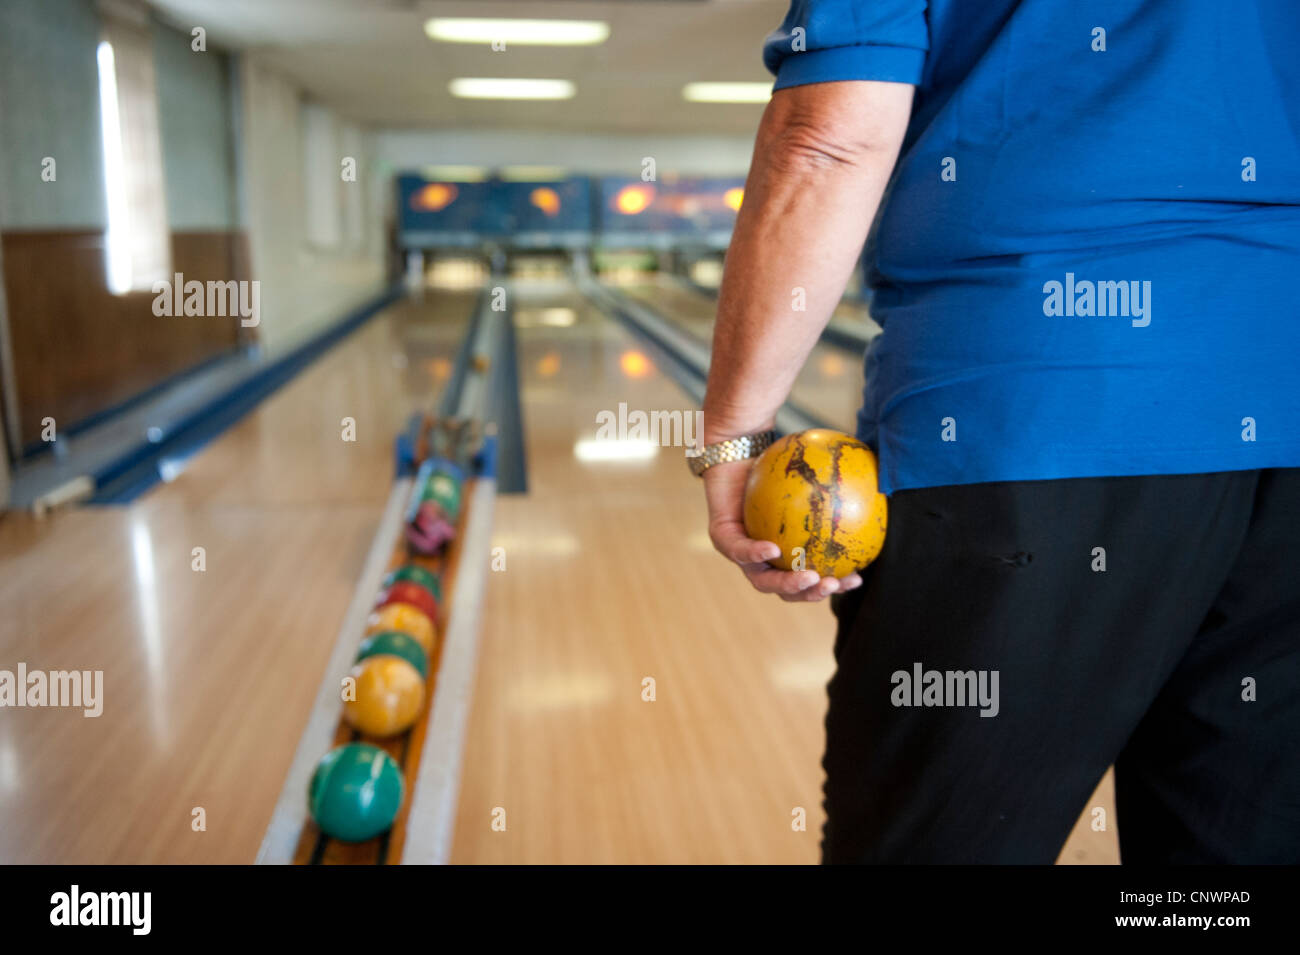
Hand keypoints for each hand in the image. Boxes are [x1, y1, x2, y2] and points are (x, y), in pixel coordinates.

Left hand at [703, 459, 862, 601]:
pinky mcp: (721, 538)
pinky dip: (756, 553)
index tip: (856, 578)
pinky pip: (739, 550)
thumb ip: (840, 484)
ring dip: (788, 583)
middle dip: (811, 593)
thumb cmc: (778, 462)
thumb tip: (882, 484)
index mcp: (785, 552)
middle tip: (833, 585)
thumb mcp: (814, 473)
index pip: (811, 577)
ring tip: (811, 577)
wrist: (736, 447)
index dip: (832, 584)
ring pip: (763, 580)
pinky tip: (773, 549)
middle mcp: (763, 558)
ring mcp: (740, 552)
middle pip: (788, 590)